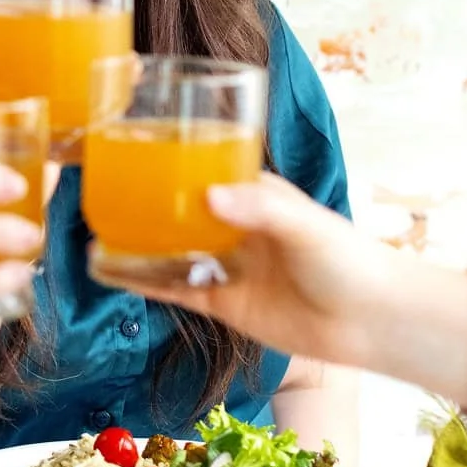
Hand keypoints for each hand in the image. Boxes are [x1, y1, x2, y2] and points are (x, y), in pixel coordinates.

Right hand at [117, 173, 395, 366]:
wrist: (371, 324)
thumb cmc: (348, 260)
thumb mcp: (304, 225)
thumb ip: (259, 209)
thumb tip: (207, 196)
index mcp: (257, 195)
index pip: (206, 167)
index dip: (173, 157)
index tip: (133, 142)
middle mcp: (237, 226)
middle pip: (181, 208)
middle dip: (146, 198)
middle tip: (102, 185)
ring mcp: (228, 265)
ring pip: (172, 248)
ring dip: (138, 240)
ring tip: (95, 226)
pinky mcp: (223, 303)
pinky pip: (175, 289)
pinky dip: (145, 280)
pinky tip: (112, 270)